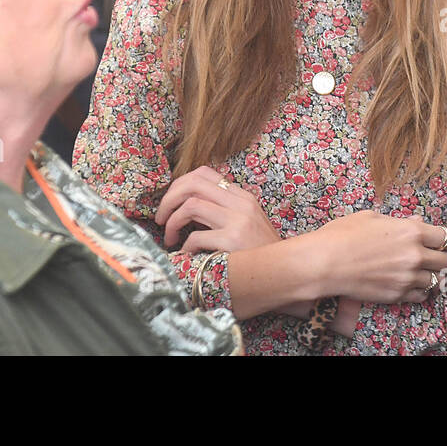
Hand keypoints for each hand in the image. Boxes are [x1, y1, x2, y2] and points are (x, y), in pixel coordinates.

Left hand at [155, 166, 281, 254]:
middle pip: (192, 184)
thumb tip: (185, 206)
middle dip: (168, 199)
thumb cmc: (260, 252)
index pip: (204, 173)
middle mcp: (240, 203)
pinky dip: (184, 246)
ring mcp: (238, 221)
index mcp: (242, 196)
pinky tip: (187, 255)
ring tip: (170, 237)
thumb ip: (224, 210)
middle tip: (160, 218)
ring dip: (171, 222)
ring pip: (190, 205)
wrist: (286, 273)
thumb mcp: (247, 222)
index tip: (170, 202)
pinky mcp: (233, 242)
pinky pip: (195, 237)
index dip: (179, 184)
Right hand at [313, 211, 446, 303]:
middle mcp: (415, 256)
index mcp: (412, 232)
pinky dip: (420, 290)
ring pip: (437, 280)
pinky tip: (411, 283)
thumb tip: (417, 222)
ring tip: (421, 270)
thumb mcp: (373, 217)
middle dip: (444, 257)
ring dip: (432, 274)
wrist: (325, 263)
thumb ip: (400, 221)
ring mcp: (407, 278)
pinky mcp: (397, 295)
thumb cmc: (344, 234)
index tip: (446, 241)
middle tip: (436, 256)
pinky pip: (421, 295)